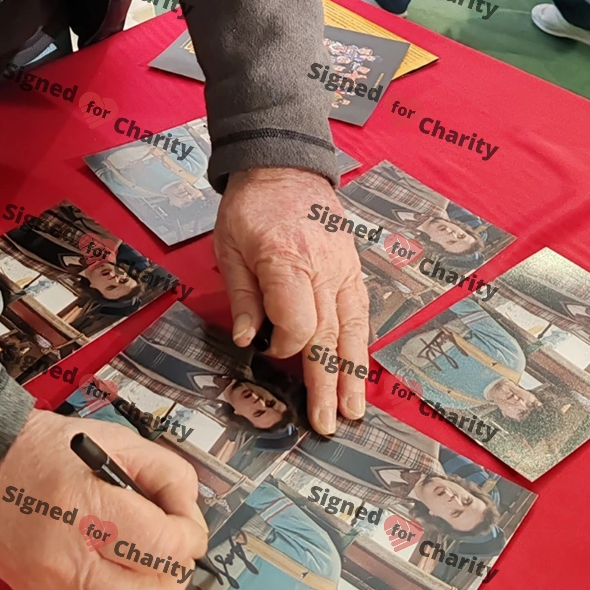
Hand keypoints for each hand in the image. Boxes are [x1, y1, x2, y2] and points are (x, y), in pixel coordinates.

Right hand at [0, 409, 208, 589]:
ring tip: (139, 550)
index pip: (163, 550)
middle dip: (173, 578)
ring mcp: (52, 588)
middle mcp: (68, 560)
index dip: (189, 536)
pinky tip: (101, 551)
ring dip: (147, 587)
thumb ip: (167, 475)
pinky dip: (114, 583)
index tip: (183, 521)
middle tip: (168, 549)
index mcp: (89, 509)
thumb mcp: (119, 441)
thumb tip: (189, 519)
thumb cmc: (54, 448)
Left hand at [213, 167, 371, 433]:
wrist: (284, 165)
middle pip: (330, 335)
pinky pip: (360, 312)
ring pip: (353, 329)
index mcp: (288, 261)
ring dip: (354, 373)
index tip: (267, 352)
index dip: (283, 347)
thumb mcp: (229, 246)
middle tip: (329, 424)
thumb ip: (242, 295)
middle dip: (328, 384)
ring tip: (355, 410)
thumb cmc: (251, 206)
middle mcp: (324, 269)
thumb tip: (248, 340)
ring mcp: (344, 268)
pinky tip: (360, 371)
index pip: (297, 323)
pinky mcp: (353, 268)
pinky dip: (361, 344)